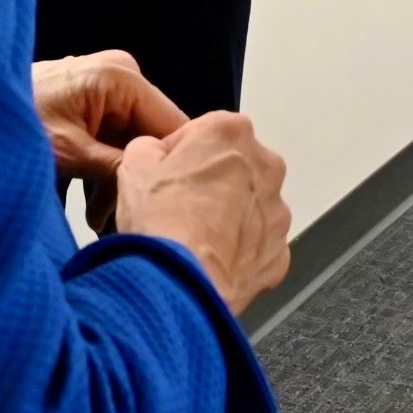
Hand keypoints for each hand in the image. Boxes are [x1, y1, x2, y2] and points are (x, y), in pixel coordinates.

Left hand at [31, 50, 186, 233]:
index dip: (172, 166)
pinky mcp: (89, 103)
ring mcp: (104, 88)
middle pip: (150, 136)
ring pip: (130, 143)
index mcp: (122, 77)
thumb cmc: (12, 123)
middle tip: (123, 222)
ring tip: (99, 223)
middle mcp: (120, 75)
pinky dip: (102, 171)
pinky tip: (88, 207)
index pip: (173, 125)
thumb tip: (157, 189)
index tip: (166, 203)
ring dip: (117, 183)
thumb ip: (121, 168)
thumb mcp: (72, 153)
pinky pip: (111, 139)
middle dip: (138, 179)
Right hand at [115, 113, 292, 312]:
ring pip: (249, 207)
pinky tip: (211, 260)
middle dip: (209, 184)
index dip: (179, 155)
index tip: (165, 175)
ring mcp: (276, 210)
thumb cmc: (162, 221)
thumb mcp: (134, 163)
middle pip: (233, 167)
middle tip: (177, 208)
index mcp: (231, 132)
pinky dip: (237, 252)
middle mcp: (264, 166)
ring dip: (226, 217)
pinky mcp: (278, 251)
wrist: (181, 281)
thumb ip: (149, 146)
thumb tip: (152, 153)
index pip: (204, 131)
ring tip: (192, 238)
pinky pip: (257, 245)